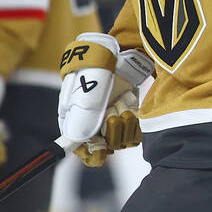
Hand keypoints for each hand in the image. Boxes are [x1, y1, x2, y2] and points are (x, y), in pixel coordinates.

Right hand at [64, 46, 153, 166]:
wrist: (112, 58)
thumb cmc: (92, 75)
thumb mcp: (84, 96)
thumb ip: (83, 120)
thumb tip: (85, 142)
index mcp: (77, 126)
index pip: (84, 152)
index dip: (92, 154)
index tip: (99, 146)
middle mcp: (95, 128)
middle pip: (107, 149)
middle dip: (111, 132)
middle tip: (111, 114)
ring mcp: (112, 123)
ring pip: (122, 141)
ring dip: (123, 123)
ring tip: (119, 104)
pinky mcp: (128, 119)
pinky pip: (135, 133)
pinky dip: (133, 121)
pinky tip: (128, 106)